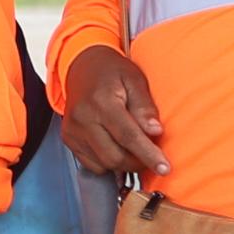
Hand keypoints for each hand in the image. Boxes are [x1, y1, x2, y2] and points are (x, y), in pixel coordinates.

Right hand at [60, 44, 168, 179]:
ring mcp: (72, 130)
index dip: (148, 155)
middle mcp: (83, 118)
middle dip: (138, 162)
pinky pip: (92, 164)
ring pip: (104, 164)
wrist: (82, 66)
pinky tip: (116, 147)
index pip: (128, 137)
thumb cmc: (111, 71)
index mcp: (101, 102)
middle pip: (115, 156)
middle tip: (151, 154)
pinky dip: (108, 162)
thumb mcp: (135, 79)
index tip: (165, 168)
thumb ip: (145, 107)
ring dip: (124, 163)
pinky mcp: (68, 139)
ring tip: (134, 148)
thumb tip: (155, 131)